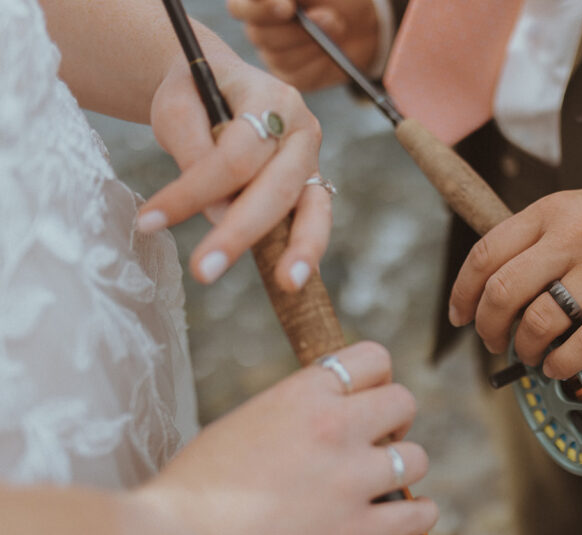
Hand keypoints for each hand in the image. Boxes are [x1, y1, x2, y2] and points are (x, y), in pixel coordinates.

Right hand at [128, 341, 436, 534]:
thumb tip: (306, 428)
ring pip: (418, 457)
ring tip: (384, 488)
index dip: (376, 380)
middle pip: (404, 401)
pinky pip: (417, 514)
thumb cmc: (186, 498)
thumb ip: (284, 420)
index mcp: (300, 395)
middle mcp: (333, 428)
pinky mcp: (355, 532)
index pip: (372, 357)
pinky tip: (402, 521)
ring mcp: (349, 480)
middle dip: (396, 423)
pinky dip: (416, 517)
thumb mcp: (236, 430)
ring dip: (404, 472)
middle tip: (377, 445)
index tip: (367, 401)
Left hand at [138, 56, 328, 291]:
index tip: (148, 221)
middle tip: (204, 271)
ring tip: (288, 284)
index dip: (194, 190)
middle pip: (276, 187)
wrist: (219, 83)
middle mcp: (302, 129)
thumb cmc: (195, 94)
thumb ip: (195, 152)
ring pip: (313, 208)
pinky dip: (305, 249)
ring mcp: (313, 160)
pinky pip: (314, 220)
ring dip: (300, 249)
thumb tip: (219, 214)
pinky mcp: (312, 185)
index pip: (236, 154)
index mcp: (271, 97)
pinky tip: (295, 279)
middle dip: (240, 232)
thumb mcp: (176, 107)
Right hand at [228, 0, 379, 89]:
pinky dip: (323, 61)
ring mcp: (274, 55)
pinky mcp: (293, 76)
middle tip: (329, 17)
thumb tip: (286, 3)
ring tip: (338, 26)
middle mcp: (259, 29)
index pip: (239, 8)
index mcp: (257, 2)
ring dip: (314, 43)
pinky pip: (302, 75)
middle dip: (297, 29)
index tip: (288, 7)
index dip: (260, 9)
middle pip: (261, 36)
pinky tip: (335, 50)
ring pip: (282, 58)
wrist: (362, 20)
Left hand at [448, 190, 581, 378]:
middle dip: (490, 327)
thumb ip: (529, 245)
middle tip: (494, 342)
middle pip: (505, 290)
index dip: (464, 293)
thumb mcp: (571, 215)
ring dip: (526, 349)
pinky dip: (562, 363)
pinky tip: (558, 365)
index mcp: (552, 212)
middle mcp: (577, 235)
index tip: (461, 316)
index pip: (487, 254)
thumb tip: (483, 297)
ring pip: (542, 320)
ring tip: (531, 355)